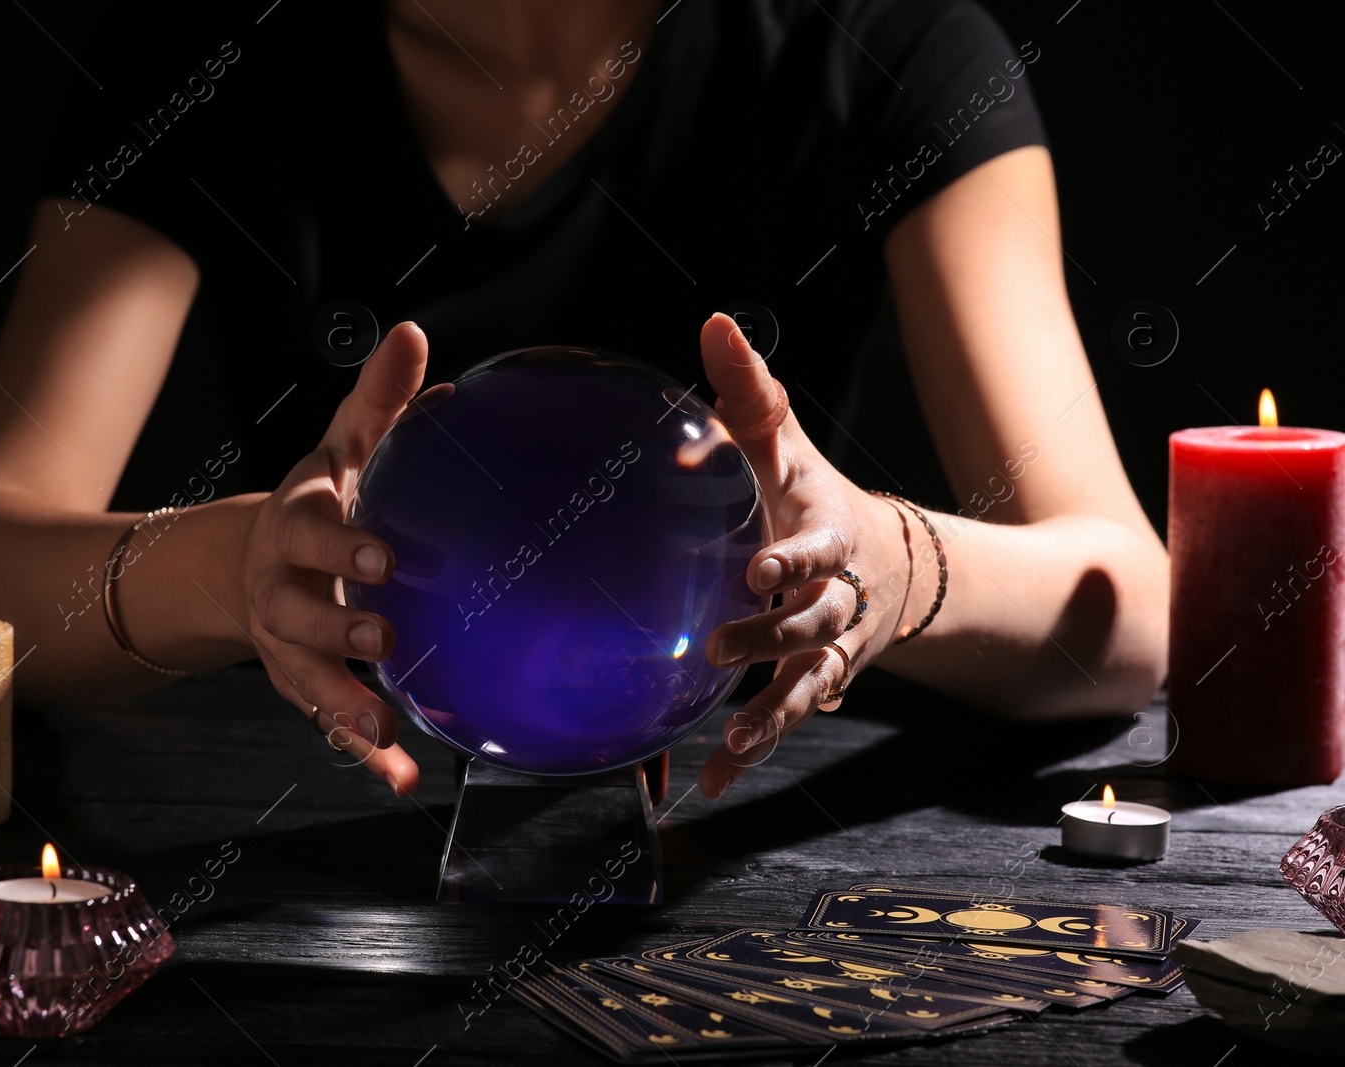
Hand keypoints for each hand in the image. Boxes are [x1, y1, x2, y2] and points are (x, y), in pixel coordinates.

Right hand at [242, 322, 427, 795]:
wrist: (260, 563)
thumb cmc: (322, 502)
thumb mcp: (343, 447)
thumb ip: (377, 401)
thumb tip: (413, 336)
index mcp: (295, 526)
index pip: (311, 532)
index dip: (341, 545)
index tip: (385, 555)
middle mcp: (281, 589)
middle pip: (297, 613)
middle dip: (335, 625)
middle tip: (384, 631)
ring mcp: (288, 645)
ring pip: (308, 678)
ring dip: (344, 702)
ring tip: (386, 726)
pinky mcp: (306, 685)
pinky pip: (333, 724)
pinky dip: (364, 753)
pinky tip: (403, 778)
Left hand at [696, 314, 910, 798]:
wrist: (891, 565)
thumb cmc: (820, 500)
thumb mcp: (789, 449)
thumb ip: (750, 394)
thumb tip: (712, 322)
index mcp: (830, 538)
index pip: (816, 549)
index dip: (793, 561)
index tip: (760, 569)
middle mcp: (839, 599)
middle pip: (813, 625)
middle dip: (772, 638)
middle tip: (720, 648)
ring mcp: (834, 649)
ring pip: (806, 686)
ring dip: (770, 717)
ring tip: (734, 747)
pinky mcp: (820, 683)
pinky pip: (787, 720)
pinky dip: (752, 754)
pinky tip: (711, 784)